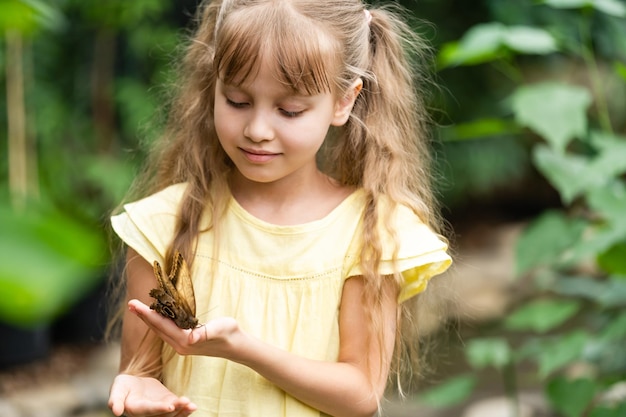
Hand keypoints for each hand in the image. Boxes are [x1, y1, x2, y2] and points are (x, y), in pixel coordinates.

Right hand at [108, 374, 196, 416]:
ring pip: (173, 414)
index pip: (149, 410)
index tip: (170, 406)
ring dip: (183, 411)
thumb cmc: (123, 386)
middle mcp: (149, 413)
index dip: (159, 408)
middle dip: (176, 411)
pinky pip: (178, 408)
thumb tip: (116, 411)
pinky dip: (185, 408)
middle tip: (186, 404)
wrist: (133, 383)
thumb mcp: (117, 389)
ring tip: (191, 406)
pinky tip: (192, 405)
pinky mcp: (168, 403)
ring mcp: (160, 409)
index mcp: (137, 409)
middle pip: (164, 415)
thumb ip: (116, 400)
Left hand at [128, 299, 244, 359]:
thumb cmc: (229, 334)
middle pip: (157, 328)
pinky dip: (158, 322)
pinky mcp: (186, 342)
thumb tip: (191, 339)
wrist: (236, 346)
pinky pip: (167, 331)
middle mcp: (180, 345)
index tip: (135, 304)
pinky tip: (155, 316)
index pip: (161, 325)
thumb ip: (204, 334)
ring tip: (138, 308)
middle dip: (143, 316)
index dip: (147, 314)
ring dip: (149, 319)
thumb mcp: (219, 329)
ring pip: (160, 330)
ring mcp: (182, 345)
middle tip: (130, 303)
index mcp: (185, 340)